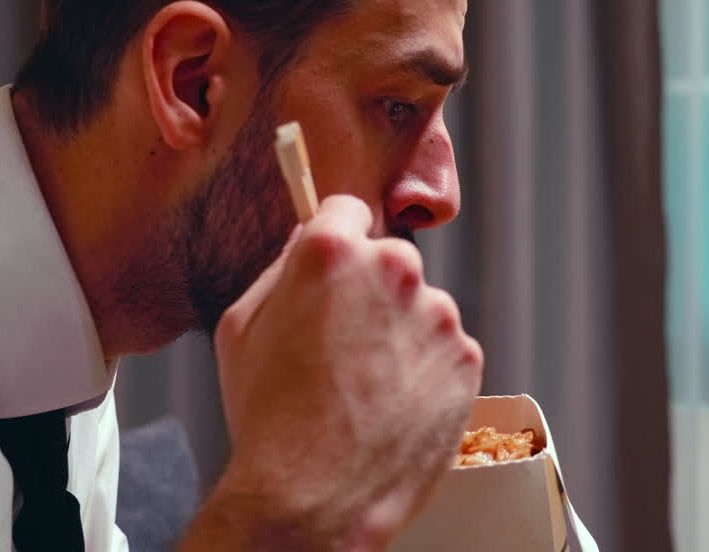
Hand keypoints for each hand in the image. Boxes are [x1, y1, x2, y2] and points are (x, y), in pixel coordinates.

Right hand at [208, 195, 482, 549]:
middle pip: (388, 260)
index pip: (346, 209)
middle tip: (341, 343)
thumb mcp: (241, 328)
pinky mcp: (467, 359)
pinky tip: (391, 406)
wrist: (315, 499)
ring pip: (418, 308)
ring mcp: (438, 315)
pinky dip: (424, 371)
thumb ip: (279, 272)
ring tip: (365, 387)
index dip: (336, 238)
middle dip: (369, 290)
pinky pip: (443, 350)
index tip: (335, 263)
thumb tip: (306, 244)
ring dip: (399, 333)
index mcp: (332, 253)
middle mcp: (394, 270)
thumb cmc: (268, 418)